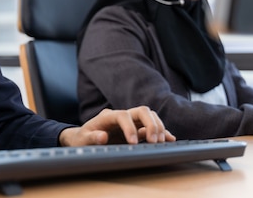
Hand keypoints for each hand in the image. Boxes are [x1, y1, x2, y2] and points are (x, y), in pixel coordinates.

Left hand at [58, 106, 175, 146]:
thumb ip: (91, 138)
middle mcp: (121, 116)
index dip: (130, 127)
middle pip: (142, 111)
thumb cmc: (82, 139)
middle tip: (155, 141)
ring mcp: (130, 122)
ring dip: (158, 127)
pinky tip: (170, 139)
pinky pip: (152, 128)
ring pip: (149, 117)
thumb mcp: (82, 140)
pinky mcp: (136, 130)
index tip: (133, 142)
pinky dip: (162, 132)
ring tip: (161, 142)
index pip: (123, 115)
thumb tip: (102, 137)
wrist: (83, 139)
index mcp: (108, 116)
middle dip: (151, 124)